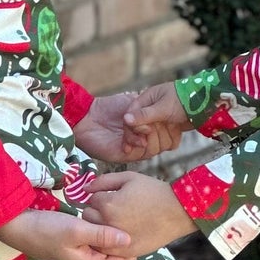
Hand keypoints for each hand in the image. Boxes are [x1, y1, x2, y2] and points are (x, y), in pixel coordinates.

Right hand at [0, 208, 132, 259]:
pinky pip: (93, 243)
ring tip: (121, 219)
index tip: (139, 231)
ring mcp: (77, 256)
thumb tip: (130, 240)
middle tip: (132, 223)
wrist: (17, 227)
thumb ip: (103, 235)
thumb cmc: (47, 230)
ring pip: (104, 250)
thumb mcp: (77, 230)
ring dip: (111, 238)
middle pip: (114, 259)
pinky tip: (102, 219)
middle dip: (123, 244)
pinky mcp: (71, 246)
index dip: (132, 251)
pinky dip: (100, 234)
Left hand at [71, 86, 186, 162]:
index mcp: (150, 127)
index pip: (170, 132)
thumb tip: (167, 107)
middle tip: (153, 120)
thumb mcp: (135, 102)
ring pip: (156, 148)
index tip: (169, 115)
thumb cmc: (110, 107)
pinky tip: (134, 136)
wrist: (88, 117)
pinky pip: (142, 153)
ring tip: (142, 126)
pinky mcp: (127, 156)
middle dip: (162, 129)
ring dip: (151, 135)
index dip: (172, 125)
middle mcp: (146, 140)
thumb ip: (150, 108)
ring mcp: (137, 149)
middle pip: (166, 142)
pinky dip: (139, 142)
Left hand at [86, 171, 193, 259]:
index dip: (102, 195)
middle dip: (97, 211)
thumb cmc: (154, 191)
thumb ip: (103, 181)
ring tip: (116, 221)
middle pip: (88, 217)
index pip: (91, 199)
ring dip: (100, 227)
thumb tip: (85, 188)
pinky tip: (119, 234)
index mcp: (108, 204)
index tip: (114, 196)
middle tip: (114, 209)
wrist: (177, 211)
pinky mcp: (125, 252)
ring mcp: (116, 241)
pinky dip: (108, 242)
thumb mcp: (129, 177)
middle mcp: (108, 224)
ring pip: (94, 234)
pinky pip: (106, 249)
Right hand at [121, 83, 187, 159]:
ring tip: (172, 132)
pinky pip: (165, 138)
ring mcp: (161, 119)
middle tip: (151, 144)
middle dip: (149, 137)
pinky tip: (177, 135)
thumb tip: (125, 119)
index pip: (130, 119)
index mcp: (145, 101)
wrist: (206, 101)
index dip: (132, 132)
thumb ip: (145, 115)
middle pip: (140, 130)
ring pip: (153, 137)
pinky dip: (171, 139)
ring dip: (162, 138)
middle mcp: (151, 110)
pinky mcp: (170, 126)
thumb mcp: (163, 107)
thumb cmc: (184, 98)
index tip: (137, 142)